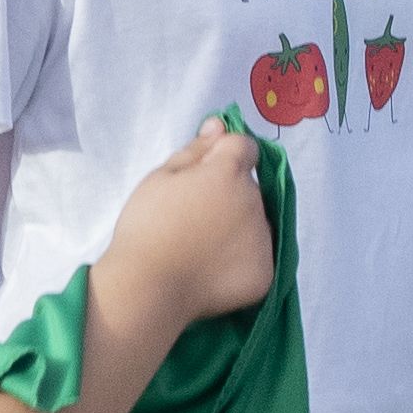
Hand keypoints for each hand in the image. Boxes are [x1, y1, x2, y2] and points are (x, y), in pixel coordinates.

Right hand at [104, 118, 273, 321]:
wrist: (148, 287)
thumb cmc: (146, 226)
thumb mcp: (160, 178)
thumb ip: (195, 150)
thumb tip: (220, 125)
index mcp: (228, 173)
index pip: (244, 147)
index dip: (224, 155)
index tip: (202, 175)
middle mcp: (254, 201)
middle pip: (248, 188)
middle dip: (227, 195)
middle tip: (190, 218)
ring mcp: (263, 239)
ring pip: (254, 223)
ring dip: (236, 227)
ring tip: (199, 248)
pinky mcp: (266, 273)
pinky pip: (257, 257)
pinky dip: (239, 261)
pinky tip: (211, 269)